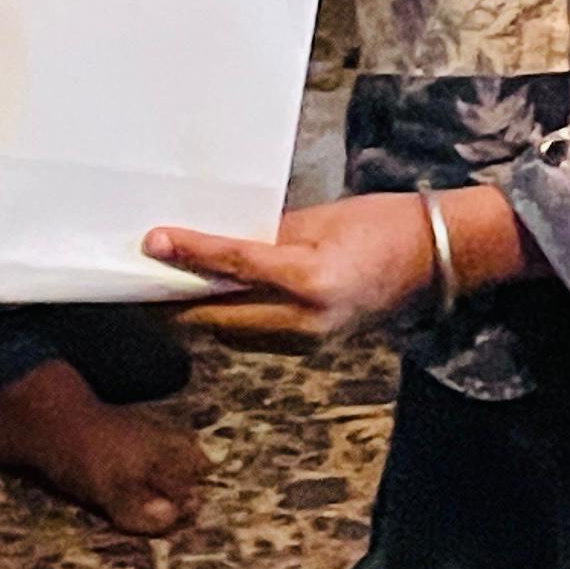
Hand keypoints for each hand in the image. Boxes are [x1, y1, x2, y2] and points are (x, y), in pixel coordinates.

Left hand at [144, 192, 441, 342]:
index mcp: (311, 278)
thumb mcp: (320, 219)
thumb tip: (219, 242)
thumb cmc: (381, 223)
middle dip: (175, 302)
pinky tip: (206, 305)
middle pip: (222, 317)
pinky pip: (254, 340)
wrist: (432, 258)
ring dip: (195, 317)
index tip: (152, 242)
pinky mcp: (310, 349)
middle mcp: (306, 320)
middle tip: (137, 281)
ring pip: (233, 335)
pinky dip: (225, 323)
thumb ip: (267, 236)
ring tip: (160, 293)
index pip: (235, 266)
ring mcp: (309, 342)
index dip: (190, 253)